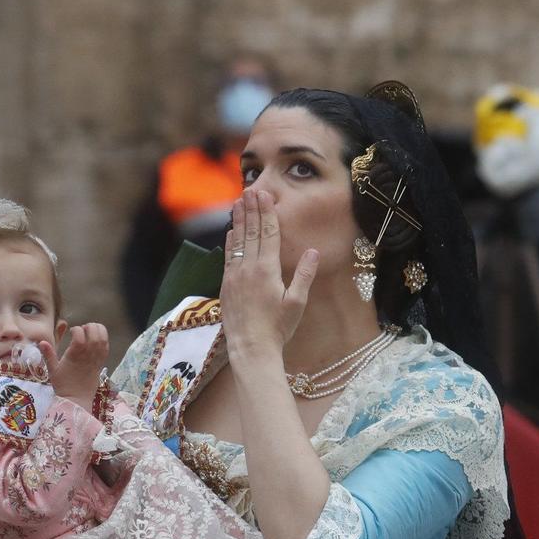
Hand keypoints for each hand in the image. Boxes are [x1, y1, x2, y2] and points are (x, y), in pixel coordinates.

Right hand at [39, 322, 108, 405]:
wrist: (76, 400)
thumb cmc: (63, 385)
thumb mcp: (52, 369)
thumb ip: (48, 354)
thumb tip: (42, 342)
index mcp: (74, 356)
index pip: (79, 336)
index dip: (77, 329)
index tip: (72, 332)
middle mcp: (87, 356)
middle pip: (94, 334)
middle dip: (90, 327)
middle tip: (83, 329)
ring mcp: (95, 360)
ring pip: (102, 340)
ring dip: (98, 331)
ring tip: (91, 331)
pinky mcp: (100, 364)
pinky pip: (106, 348)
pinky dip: (104, 340)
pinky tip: (97, 339)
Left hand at [221, 188, 317, 360]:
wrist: (250, 348)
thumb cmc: (278, 329)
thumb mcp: (296, 303)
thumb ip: (304, 275)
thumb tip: (313, 251)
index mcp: (268, 270)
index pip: (268, 234)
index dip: (267, 213)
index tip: (266, 195)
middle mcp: (249, 269)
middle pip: (251, 232)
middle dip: (252, 209)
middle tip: (251, 189)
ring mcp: (235, 276)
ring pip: (238, 241)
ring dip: (239, 220)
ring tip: (238, 201)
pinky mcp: (226, 285)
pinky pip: (228, 257)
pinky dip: (230, 241)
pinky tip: (230, 231)